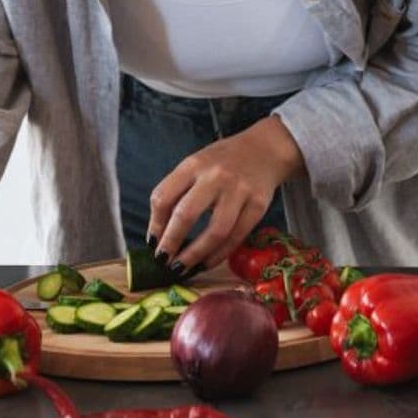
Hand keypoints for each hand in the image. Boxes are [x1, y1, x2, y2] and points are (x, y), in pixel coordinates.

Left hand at [147, 115, 301, 273]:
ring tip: (183, 268)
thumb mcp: (196, 165)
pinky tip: (207, 262)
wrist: (265, 149)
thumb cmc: (223, 161)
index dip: (155, 224)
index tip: (152, 242)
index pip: (164, 196)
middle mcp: (215, 177)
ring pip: (215, 231)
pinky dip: (219, 254)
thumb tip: (159, 231)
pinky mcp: (258, 206)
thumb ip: (177, 190)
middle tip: (162, 261)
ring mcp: (239, 191)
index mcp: (193, 165)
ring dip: (195, 255)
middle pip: (187, 214)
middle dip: (171, 242)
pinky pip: (236, 237)